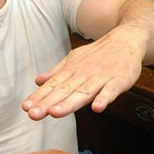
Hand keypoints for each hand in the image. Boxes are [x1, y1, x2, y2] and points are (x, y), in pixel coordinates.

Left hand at [21, 28, 143, 119]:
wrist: (126, 39)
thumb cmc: (100, 54)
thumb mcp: (76, 59)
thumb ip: (58, 72)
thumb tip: (38, 81)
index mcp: (72, 71)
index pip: (53, 86)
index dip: (39, 97)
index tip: (26, 107)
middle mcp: (84, 74)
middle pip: (64, 91)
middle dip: (48, 103)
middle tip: (34, 114)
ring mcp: (101, 78)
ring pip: (84, 92)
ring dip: (70, 103)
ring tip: (56, 113)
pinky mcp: (119, 80)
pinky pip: (111, 91)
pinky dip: (104, 98)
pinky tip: (97, 108)